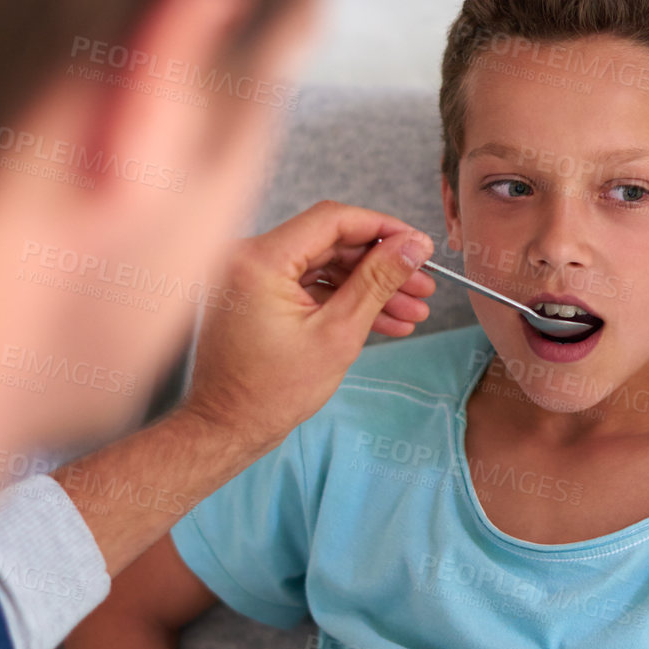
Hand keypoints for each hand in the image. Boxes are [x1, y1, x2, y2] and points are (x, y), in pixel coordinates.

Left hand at [179, 200, 434, 455]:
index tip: (418, 244)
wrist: (226, 429)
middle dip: (382, 266)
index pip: (332, 219)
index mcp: (260, 259)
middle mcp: (248, 257)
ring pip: (325, 266)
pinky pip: (308, 285)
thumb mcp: (338, 333)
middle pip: (331, 242)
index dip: (383, 228)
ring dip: (369, 287)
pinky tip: (383, 320)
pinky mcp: (255, 295)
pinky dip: (343, 300)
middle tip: (422, 284)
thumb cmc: (271, 393)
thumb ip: (377, 281)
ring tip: (412, 310)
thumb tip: (413, 246)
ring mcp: (250, 276)